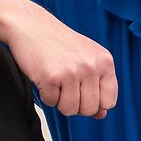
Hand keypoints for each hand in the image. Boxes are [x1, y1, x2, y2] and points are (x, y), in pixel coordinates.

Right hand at [4, 2, 117, 117]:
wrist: (31, 25)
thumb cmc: (58, 42)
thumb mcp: (86, 59)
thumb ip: (97, 86)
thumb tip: (101, 114)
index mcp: (105, 61)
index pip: (109, 102)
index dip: (94, 103)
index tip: (83, 91)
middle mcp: (91, 66)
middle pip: (90, 109)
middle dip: (75, 104)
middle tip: (65, 87)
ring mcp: (72, 71)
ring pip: (70, 110)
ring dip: (59, 101)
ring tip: (56, 81)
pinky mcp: (51, 77)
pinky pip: (51, 102)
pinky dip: (45, 95)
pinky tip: (44, 77)